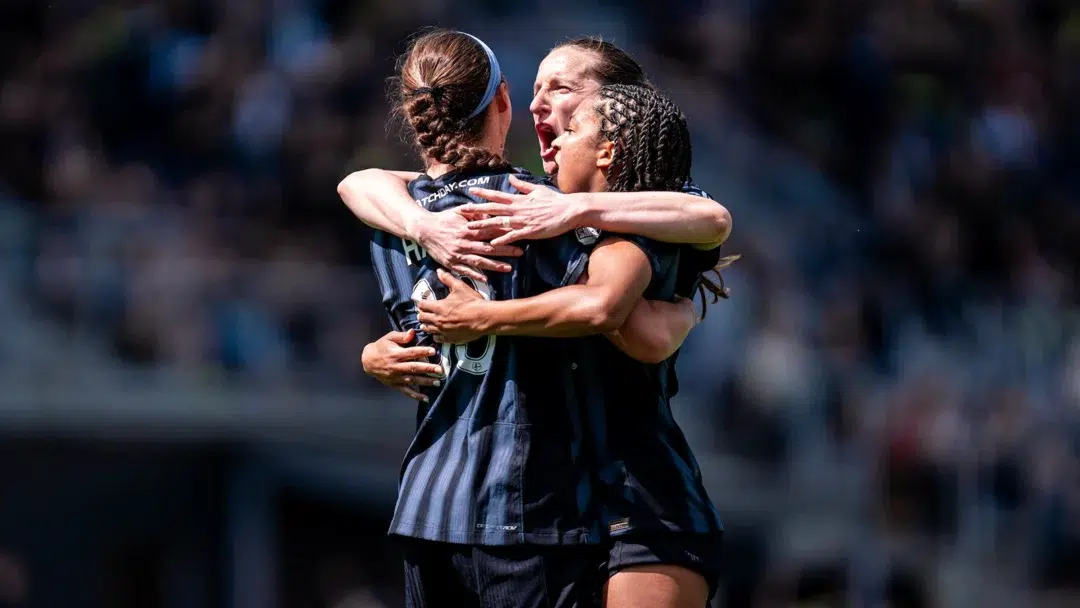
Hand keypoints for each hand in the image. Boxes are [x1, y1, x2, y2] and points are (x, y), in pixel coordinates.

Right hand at [361, 329, 444, 401]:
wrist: (368, 361)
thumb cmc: (381, 347)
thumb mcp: (389, 338)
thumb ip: (401, 336)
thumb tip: (413, 332)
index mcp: (395, 354)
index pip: (411, 352)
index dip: (422, 351)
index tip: (433, 351)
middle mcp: (395, 366)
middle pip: (413, 367)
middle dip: (427, 369)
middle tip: (439, 369)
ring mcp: (395, 377)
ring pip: (412, 380)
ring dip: (425, 382)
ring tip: (437, 382)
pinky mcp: (394, 384)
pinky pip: (406, 391)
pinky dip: (415, 396)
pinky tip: (426, 398)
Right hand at [413, 208, 523, 281]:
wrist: (423, 229)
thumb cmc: (444, 218)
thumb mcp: (460, 211)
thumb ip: (475, 213)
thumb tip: (490, 213)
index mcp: (468, 228)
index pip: (490, 231)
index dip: (504, 233)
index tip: (518, 234)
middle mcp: (464, 242)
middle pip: (489, 247)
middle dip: (506, 250)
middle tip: (520, 252)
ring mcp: (457, 253)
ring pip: (479, 261)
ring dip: (495, 265)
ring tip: (509, 268)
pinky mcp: (451, 262)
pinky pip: (464, 270)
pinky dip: (475, 275)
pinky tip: (486, 279)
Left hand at [416, 269, 486, 343]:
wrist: (484, 318)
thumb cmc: (472, 302)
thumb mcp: (460, 287)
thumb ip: (448, 279)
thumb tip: (439, 271)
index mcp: (438, 307)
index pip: (421, 305)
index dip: (422, 303)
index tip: (425, 302)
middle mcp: (437, 320)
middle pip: (421, 317)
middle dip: (423, 313)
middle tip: (427, 312)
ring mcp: (443, 331)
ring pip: (427, 329)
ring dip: (427, 324)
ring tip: (430, 322)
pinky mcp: (449, 339)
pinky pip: (436, 338)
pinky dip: (436, 335)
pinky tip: (439, 331)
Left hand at [460, 175, 584, 245]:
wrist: (569, 210)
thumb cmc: (555, 200)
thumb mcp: (537, 190)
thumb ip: (522, 186)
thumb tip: (511, 177)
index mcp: (519, 199)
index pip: (498, 195)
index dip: (484, 193)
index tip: (471, 191)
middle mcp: (518, 209)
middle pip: (493, 208)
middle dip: (476, 209)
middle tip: (462, 210)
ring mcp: (523, 220)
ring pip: (499, 222)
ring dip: (483, 225)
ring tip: (470, 227)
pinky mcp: (530, 231)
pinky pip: (513, 236)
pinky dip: (502, 239)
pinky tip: (492, 243)